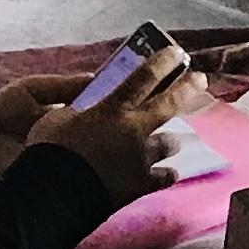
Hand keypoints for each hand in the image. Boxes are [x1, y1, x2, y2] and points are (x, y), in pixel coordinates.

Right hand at [8, 62, 202, 204]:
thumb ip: (78, 108)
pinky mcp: (140, 185)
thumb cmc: (49, 151)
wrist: (54, 194)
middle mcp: (133, 130)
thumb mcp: (57, 117)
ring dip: (171, 139)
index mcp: (113, 109)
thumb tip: (87, 104)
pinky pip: (163, 177)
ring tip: (175, 138)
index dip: (162, 63)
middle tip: (200, 79)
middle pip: (168, 104)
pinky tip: (170, 173)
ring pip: (168, 143)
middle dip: (187, 88)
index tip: (176, 53)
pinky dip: (166, 173)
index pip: (143, 78)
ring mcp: (140, 159)